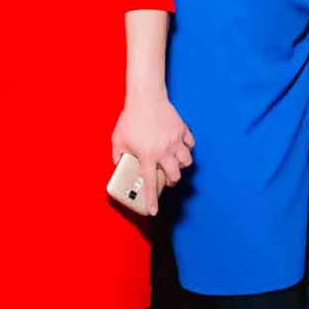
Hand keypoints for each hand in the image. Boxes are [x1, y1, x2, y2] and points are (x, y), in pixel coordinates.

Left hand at [110, 92, 193, 216]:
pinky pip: (190, 144)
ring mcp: (175, 140)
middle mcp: (164, 151)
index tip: (153, 211)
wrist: (145, 96)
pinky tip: (181, 147)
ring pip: (187, 162)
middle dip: (172, 181)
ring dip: (181, 166)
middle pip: (175, 176)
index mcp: (147, 156)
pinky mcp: (182, 130)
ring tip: (174, 163)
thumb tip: (119, 165)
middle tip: (166, 178)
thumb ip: (117, 155)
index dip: (152, 199)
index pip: (150, 183)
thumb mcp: (118, 139)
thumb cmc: (130, 118)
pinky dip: (187, 148)